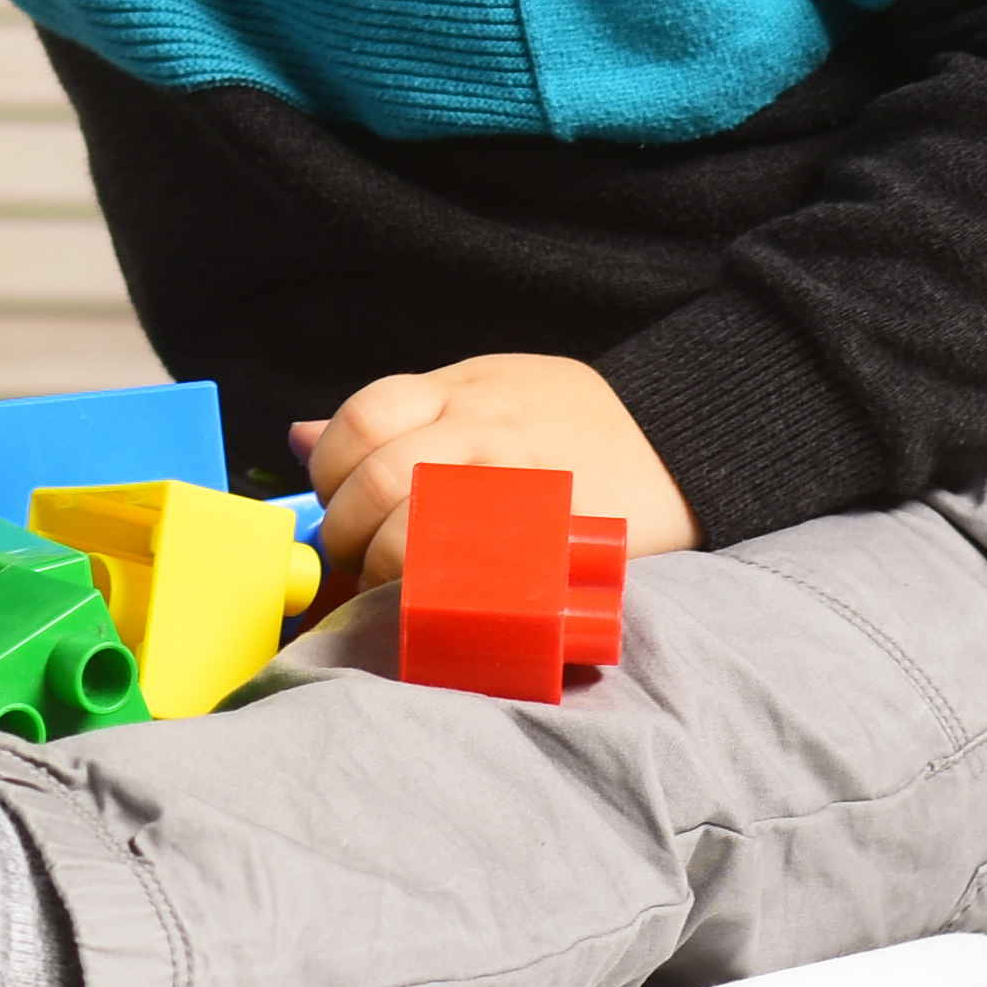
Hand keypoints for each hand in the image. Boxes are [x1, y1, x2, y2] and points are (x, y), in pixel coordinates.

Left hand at [292, 353, 699, 597]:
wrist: (684, 440)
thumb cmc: (574, 419)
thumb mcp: (486, 386)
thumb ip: (401, 413)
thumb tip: (302, 440)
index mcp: (462, 391)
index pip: (361, 420)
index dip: (329, 468)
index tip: (334, 500)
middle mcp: (486, 433)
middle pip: (380, 479)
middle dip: (348, 528)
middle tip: (352, 555)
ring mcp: (519, 488)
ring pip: (419, 531)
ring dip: (385, 568)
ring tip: (390, 581)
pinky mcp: (551, 542)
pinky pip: (475, 575)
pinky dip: (440, 594)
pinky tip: (437, 600)